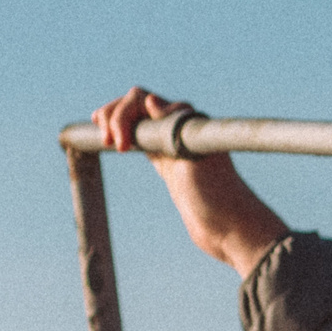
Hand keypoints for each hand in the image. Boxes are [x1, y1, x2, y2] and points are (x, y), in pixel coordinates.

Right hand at [90, 86, 289, 277]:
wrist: (229, 230)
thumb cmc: (217, 198)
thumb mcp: (193, 160)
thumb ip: (173, 129)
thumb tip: (151, 100)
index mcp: (185, 121)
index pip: (142, 99)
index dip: (123, 114)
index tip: (121, 146)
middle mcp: (178, 127)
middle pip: (136, 104)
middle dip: (115, 116)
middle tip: (108, 143)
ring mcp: (171, 144)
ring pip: (135, 120)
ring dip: (114, 122)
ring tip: (101, 136)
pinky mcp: (167, 162)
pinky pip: (140, 138)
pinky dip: (123, 135)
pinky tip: (108, 139)